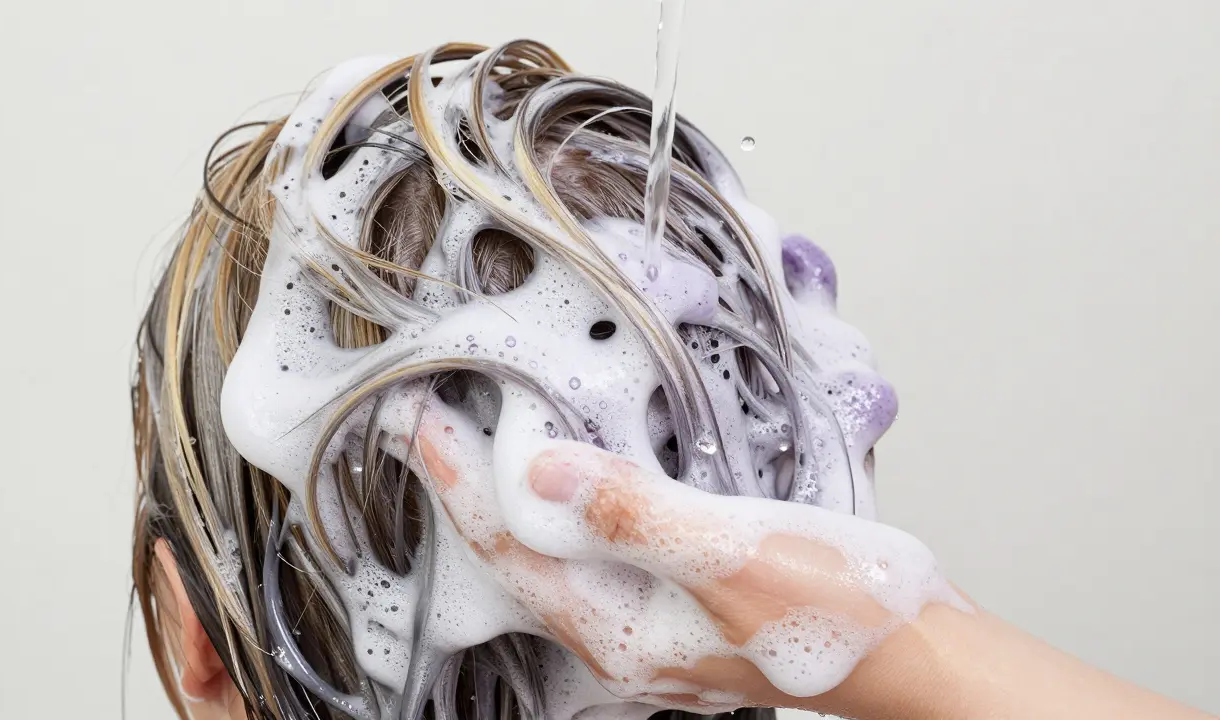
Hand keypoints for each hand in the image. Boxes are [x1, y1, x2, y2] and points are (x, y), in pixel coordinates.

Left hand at [391, 396, 955, 713]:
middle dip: (468, 492)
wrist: (917, 653)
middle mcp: (624, 637)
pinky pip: (603, 554)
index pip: (510, 549)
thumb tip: (543, 475)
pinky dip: (575, 509)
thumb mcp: (731, 554)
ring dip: (516, 499)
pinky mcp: (684, 608)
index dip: (457, 482)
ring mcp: (654, 627)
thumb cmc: (841, 610)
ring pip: (558, 558)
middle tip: (425, 425)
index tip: (416, 420)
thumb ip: (634, 514)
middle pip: (518, 560)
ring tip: (480, 441)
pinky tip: (579, 482)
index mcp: (619, 629)